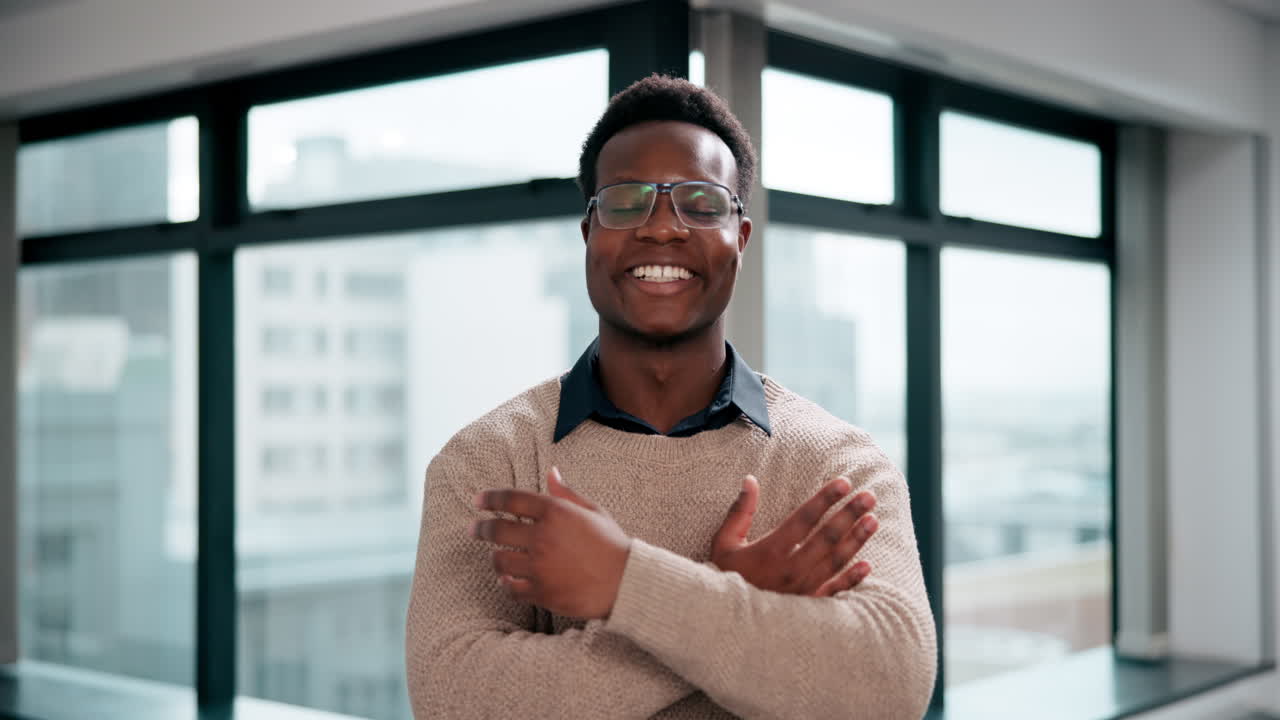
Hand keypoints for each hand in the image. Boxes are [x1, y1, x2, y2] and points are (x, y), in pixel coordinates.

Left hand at [472, 467, 630, 619]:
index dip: (490, 498)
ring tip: (496, 557)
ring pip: (500, 561)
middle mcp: (543, 538)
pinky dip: (506, 584)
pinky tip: (507, 580)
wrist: (626, 583)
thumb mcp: (593, 511)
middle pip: (497, 529)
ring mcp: (540, 567)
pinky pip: (512, 588)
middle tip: (475, 529)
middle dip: (481, 528)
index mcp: (556, 513)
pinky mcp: (542, 592)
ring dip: (495, 558)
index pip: (511, 500)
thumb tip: (550, 472)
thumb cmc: (612, 544)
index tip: (478, 500)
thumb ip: (566, 493)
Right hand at [711, 475, 877, 596]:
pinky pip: (834, 592)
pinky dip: (852, 579)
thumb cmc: (724, 576)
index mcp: (770, 551)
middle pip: (826, 537)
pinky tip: (868, 565)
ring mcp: (802, 589)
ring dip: (856, 540)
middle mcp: (790, 569)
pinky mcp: (807, 606)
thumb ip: (740, 511)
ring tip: (874, 520)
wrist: (724, 623)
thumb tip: (750, 479)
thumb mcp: (724, 543)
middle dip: (849, 514)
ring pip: (835, 561)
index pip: (804, 518)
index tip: (844, 482)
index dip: (825, 498)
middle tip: (869, 496)